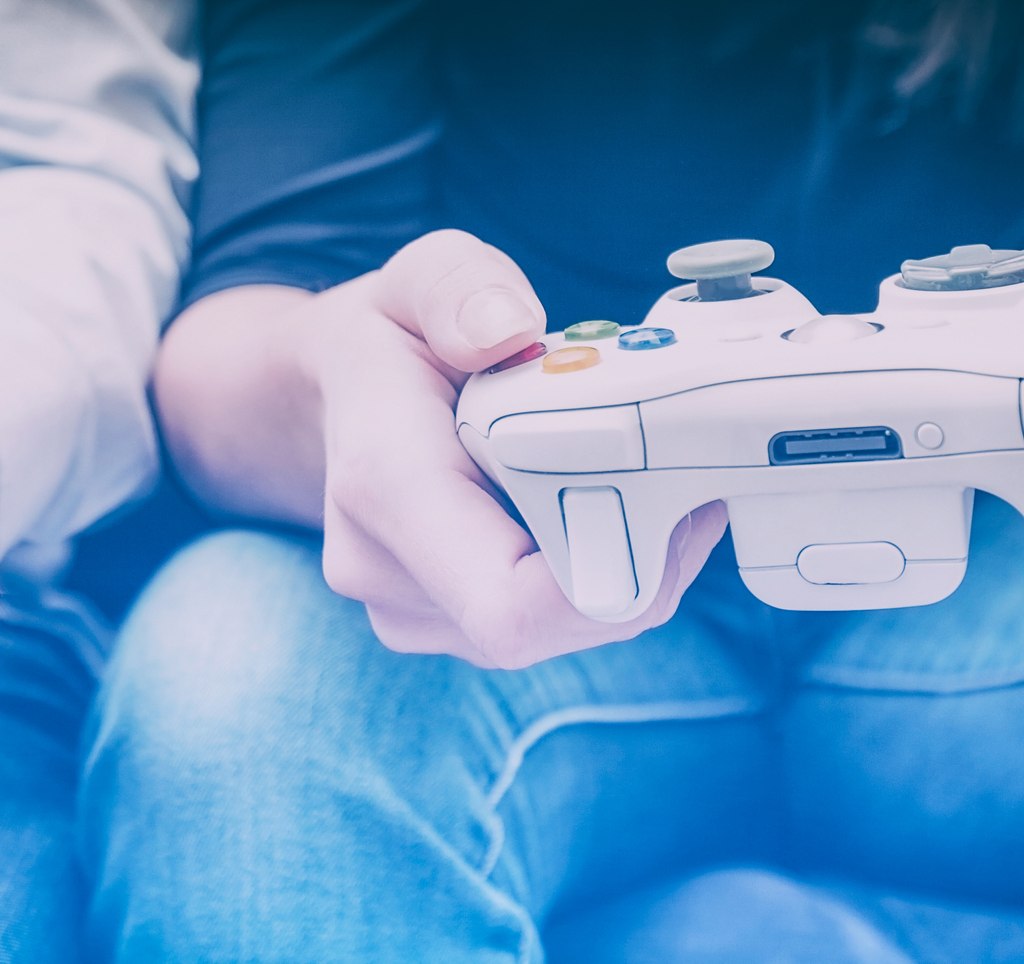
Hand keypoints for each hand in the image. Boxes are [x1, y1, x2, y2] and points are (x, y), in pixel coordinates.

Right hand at [291, 230, 724, 668]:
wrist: (338, 397)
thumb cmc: (393, 337)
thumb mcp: (421, 273)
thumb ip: (460, 289)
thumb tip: (509, 332)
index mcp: (385, 484)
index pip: (508, 605)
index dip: (612, 580)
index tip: (676, 500)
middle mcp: (386, 568)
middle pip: (553, 623)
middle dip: (640, 562)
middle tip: (685, 474)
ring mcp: (411, 611)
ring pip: (559, 631)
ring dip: (621, 567)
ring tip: (636, 480)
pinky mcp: (441, 627)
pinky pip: (547, 628)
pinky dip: (595, 576)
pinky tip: (598, 509)